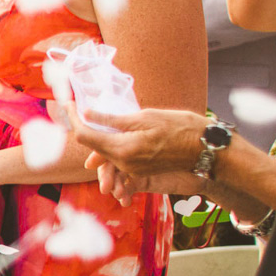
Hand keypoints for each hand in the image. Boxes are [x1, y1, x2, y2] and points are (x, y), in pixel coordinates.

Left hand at [68, 107, 215, 203]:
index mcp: (122, 149)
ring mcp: (133, 170)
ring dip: (96, 138)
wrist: (207, 149)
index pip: (85, 135)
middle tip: (75, 108)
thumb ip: (113, 119)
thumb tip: (87, 113)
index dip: (73, 118)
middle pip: (92, 147)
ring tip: (90, 118)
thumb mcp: (145, 117)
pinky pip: (118, 161)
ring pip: (104, 154)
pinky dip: (110, 148)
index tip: (69, 103)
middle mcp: (124, 163)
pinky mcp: (141, 171)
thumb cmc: (181, 127)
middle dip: (83, 128)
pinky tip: (110, 133)